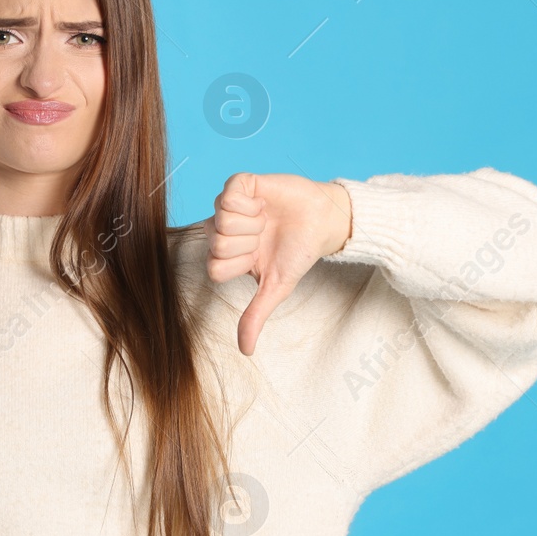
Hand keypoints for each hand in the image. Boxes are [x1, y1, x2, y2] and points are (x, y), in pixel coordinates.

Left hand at [204, 172, 352, 355]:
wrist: (323, 222)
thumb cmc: (298, 253)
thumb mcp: (276, 288)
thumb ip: (255, 316)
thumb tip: (245, 351)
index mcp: (227, 256)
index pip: (213, 268)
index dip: (239, 264)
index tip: (258, 258)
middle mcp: (223, 231)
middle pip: (216, 244)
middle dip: (248, 243)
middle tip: (265, 237)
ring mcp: (229, 207)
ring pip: (220, 220)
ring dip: (251, 223)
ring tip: (266, 220)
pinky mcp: (239, 184)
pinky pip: (228, 196)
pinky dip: (250, 204)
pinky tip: (263, 204)